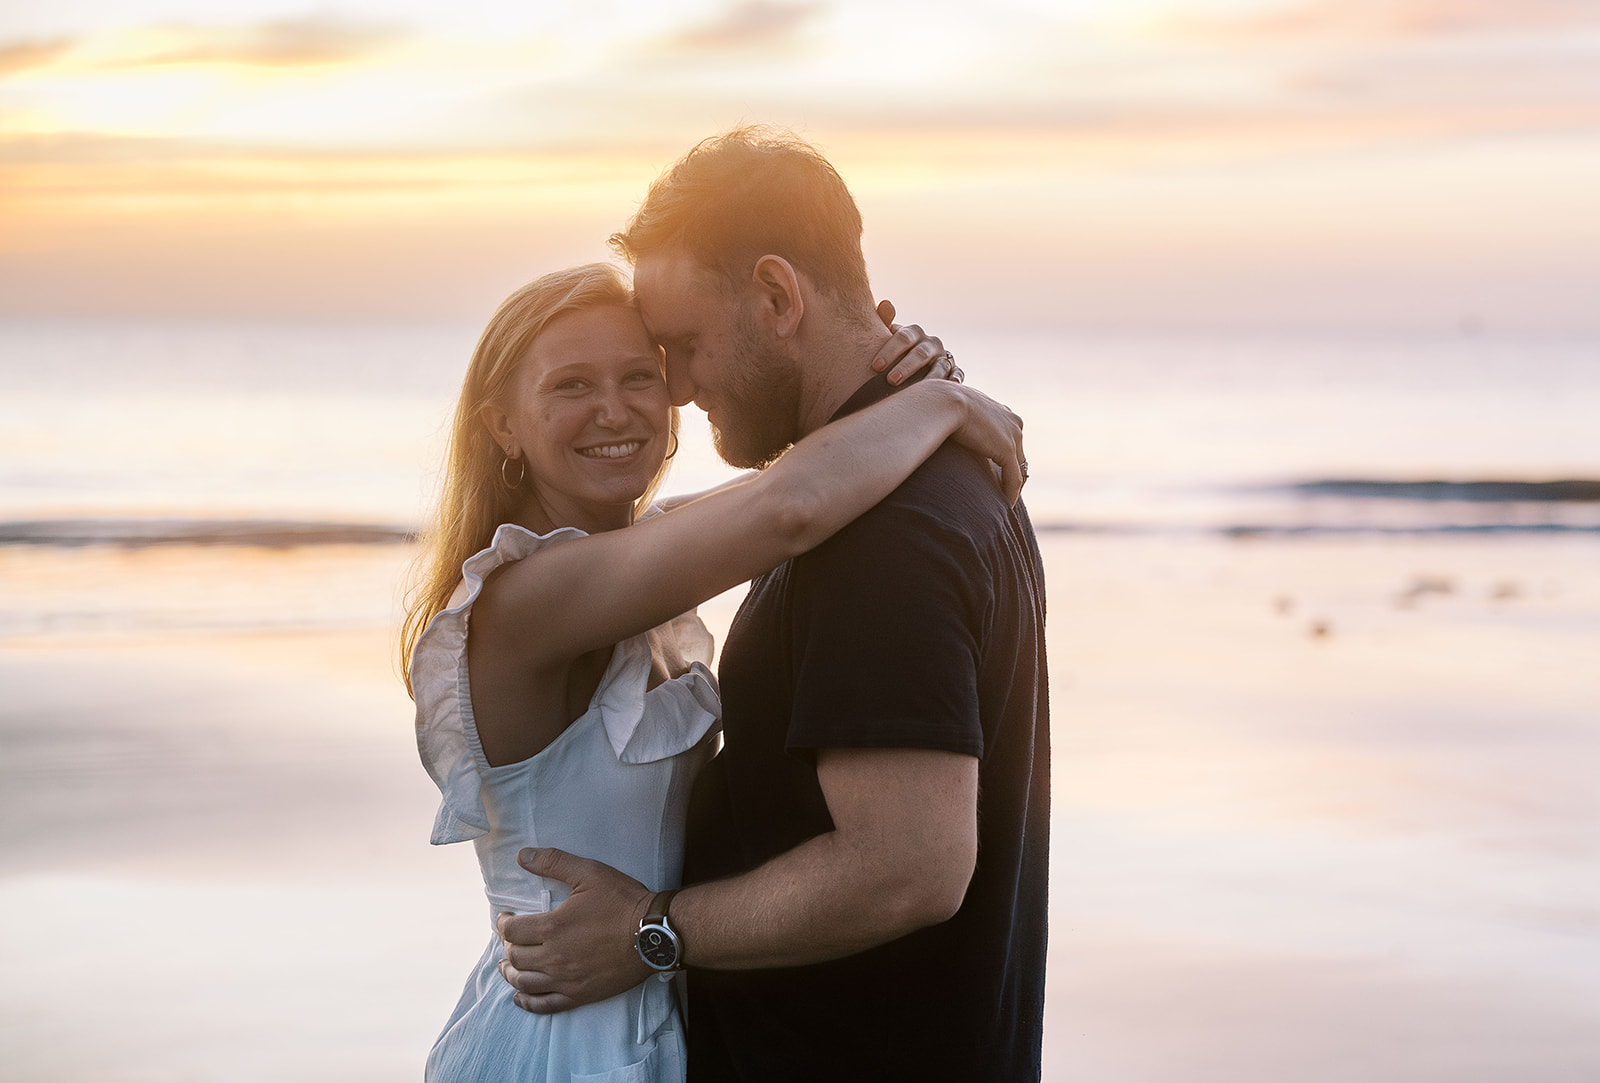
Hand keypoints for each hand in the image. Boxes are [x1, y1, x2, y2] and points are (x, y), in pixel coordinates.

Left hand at [495, 847, 654, 1013]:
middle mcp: (555, 957)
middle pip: (516, 957)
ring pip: (524, 982)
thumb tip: (522, 855)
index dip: (503, 924)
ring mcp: (566, 979)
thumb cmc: (623, 901)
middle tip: (510, 938)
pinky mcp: (580, 994)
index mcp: (553, 927)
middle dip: (507, 946)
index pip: (512, 931)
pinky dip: (528, 1002)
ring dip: (511, 974)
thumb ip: (554, 862)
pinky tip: (520, 997)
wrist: (654, 934)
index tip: (505, 918)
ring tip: (507, 966)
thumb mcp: (590, 872)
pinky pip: (545, 1005)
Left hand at [870, 300, 960, 385]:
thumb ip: (884, 322)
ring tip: (917, 390)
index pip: (903, 338)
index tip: (875, 366)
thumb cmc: (894, 351)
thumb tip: (886, 303)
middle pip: (920, 353)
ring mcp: (944, 356)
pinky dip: (956, 377)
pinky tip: (951, 384)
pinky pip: (957, 372)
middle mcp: (931, 343)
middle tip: (891, 380)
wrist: (911, 362)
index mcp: (914, 333)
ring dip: (929, 378)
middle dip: (906, 367)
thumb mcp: (888, 337)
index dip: (889, 351)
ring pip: (939, 365)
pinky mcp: (953, 370)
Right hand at [943, 384, 1026, 505]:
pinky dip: (1011, 494)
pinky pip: (1014, 478)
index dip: (1005, 458)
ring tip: (1004, 503)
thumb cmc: (937, 406)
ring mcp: (1013, 435)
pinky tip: (1005, 506)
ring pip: (1019, 468)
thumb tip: (941, 427)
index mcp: (1001, 411)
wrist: (941, 401)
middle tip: (1003, 492)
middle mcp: (1012, 422)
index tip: (996, 474)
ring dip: (1012, 487)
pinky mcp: (1008, 450)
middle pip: (1019, 455)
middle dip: (1012, 473)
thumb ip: (958, 422)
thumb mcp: (953, 412)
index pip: (1010, 439)